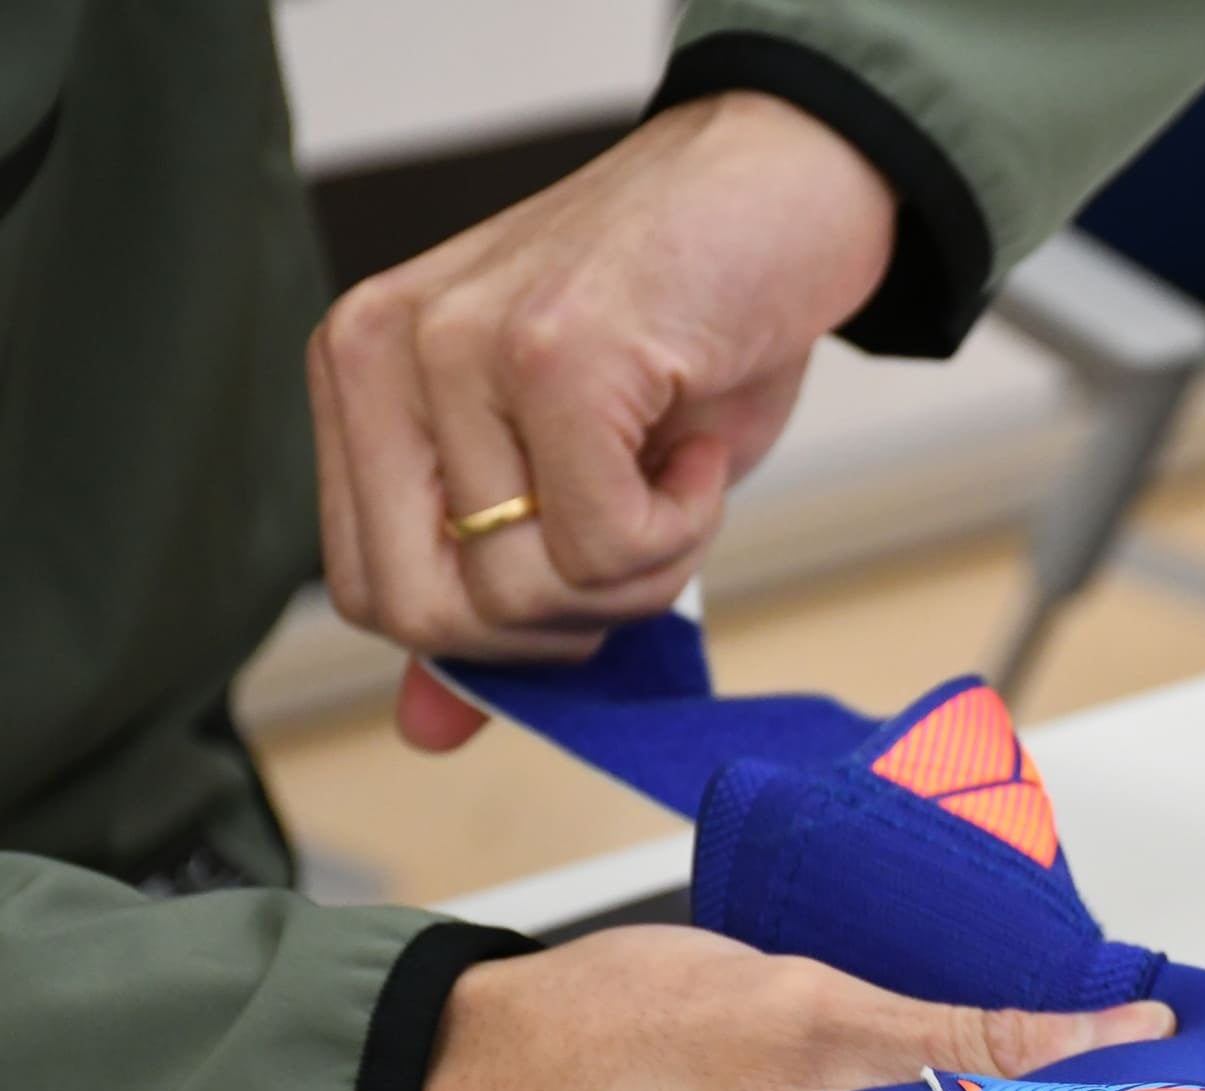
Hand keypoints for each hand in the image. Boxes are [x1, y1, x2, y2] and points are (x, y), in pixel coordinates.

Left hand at [308, 92, 897, 750]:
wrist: (786, 190)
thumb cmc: (684, 324)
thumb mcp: (569, 472)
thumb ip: (488, 592)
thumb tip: (424, 729)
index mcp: (361, 373)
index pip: (372, 595)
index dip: (496, 631)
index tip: (582, 564)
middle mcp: (385, 349)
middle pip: (431, 613)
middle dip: (561, 618)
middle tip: (637, 536)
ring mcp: (461, 344)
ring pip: (523, 589)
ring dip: (641, 571)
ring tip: (678, 476)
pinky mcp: (556, 351)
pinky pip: (605, 544)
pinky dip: (683, 528)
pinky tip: (700, 445)